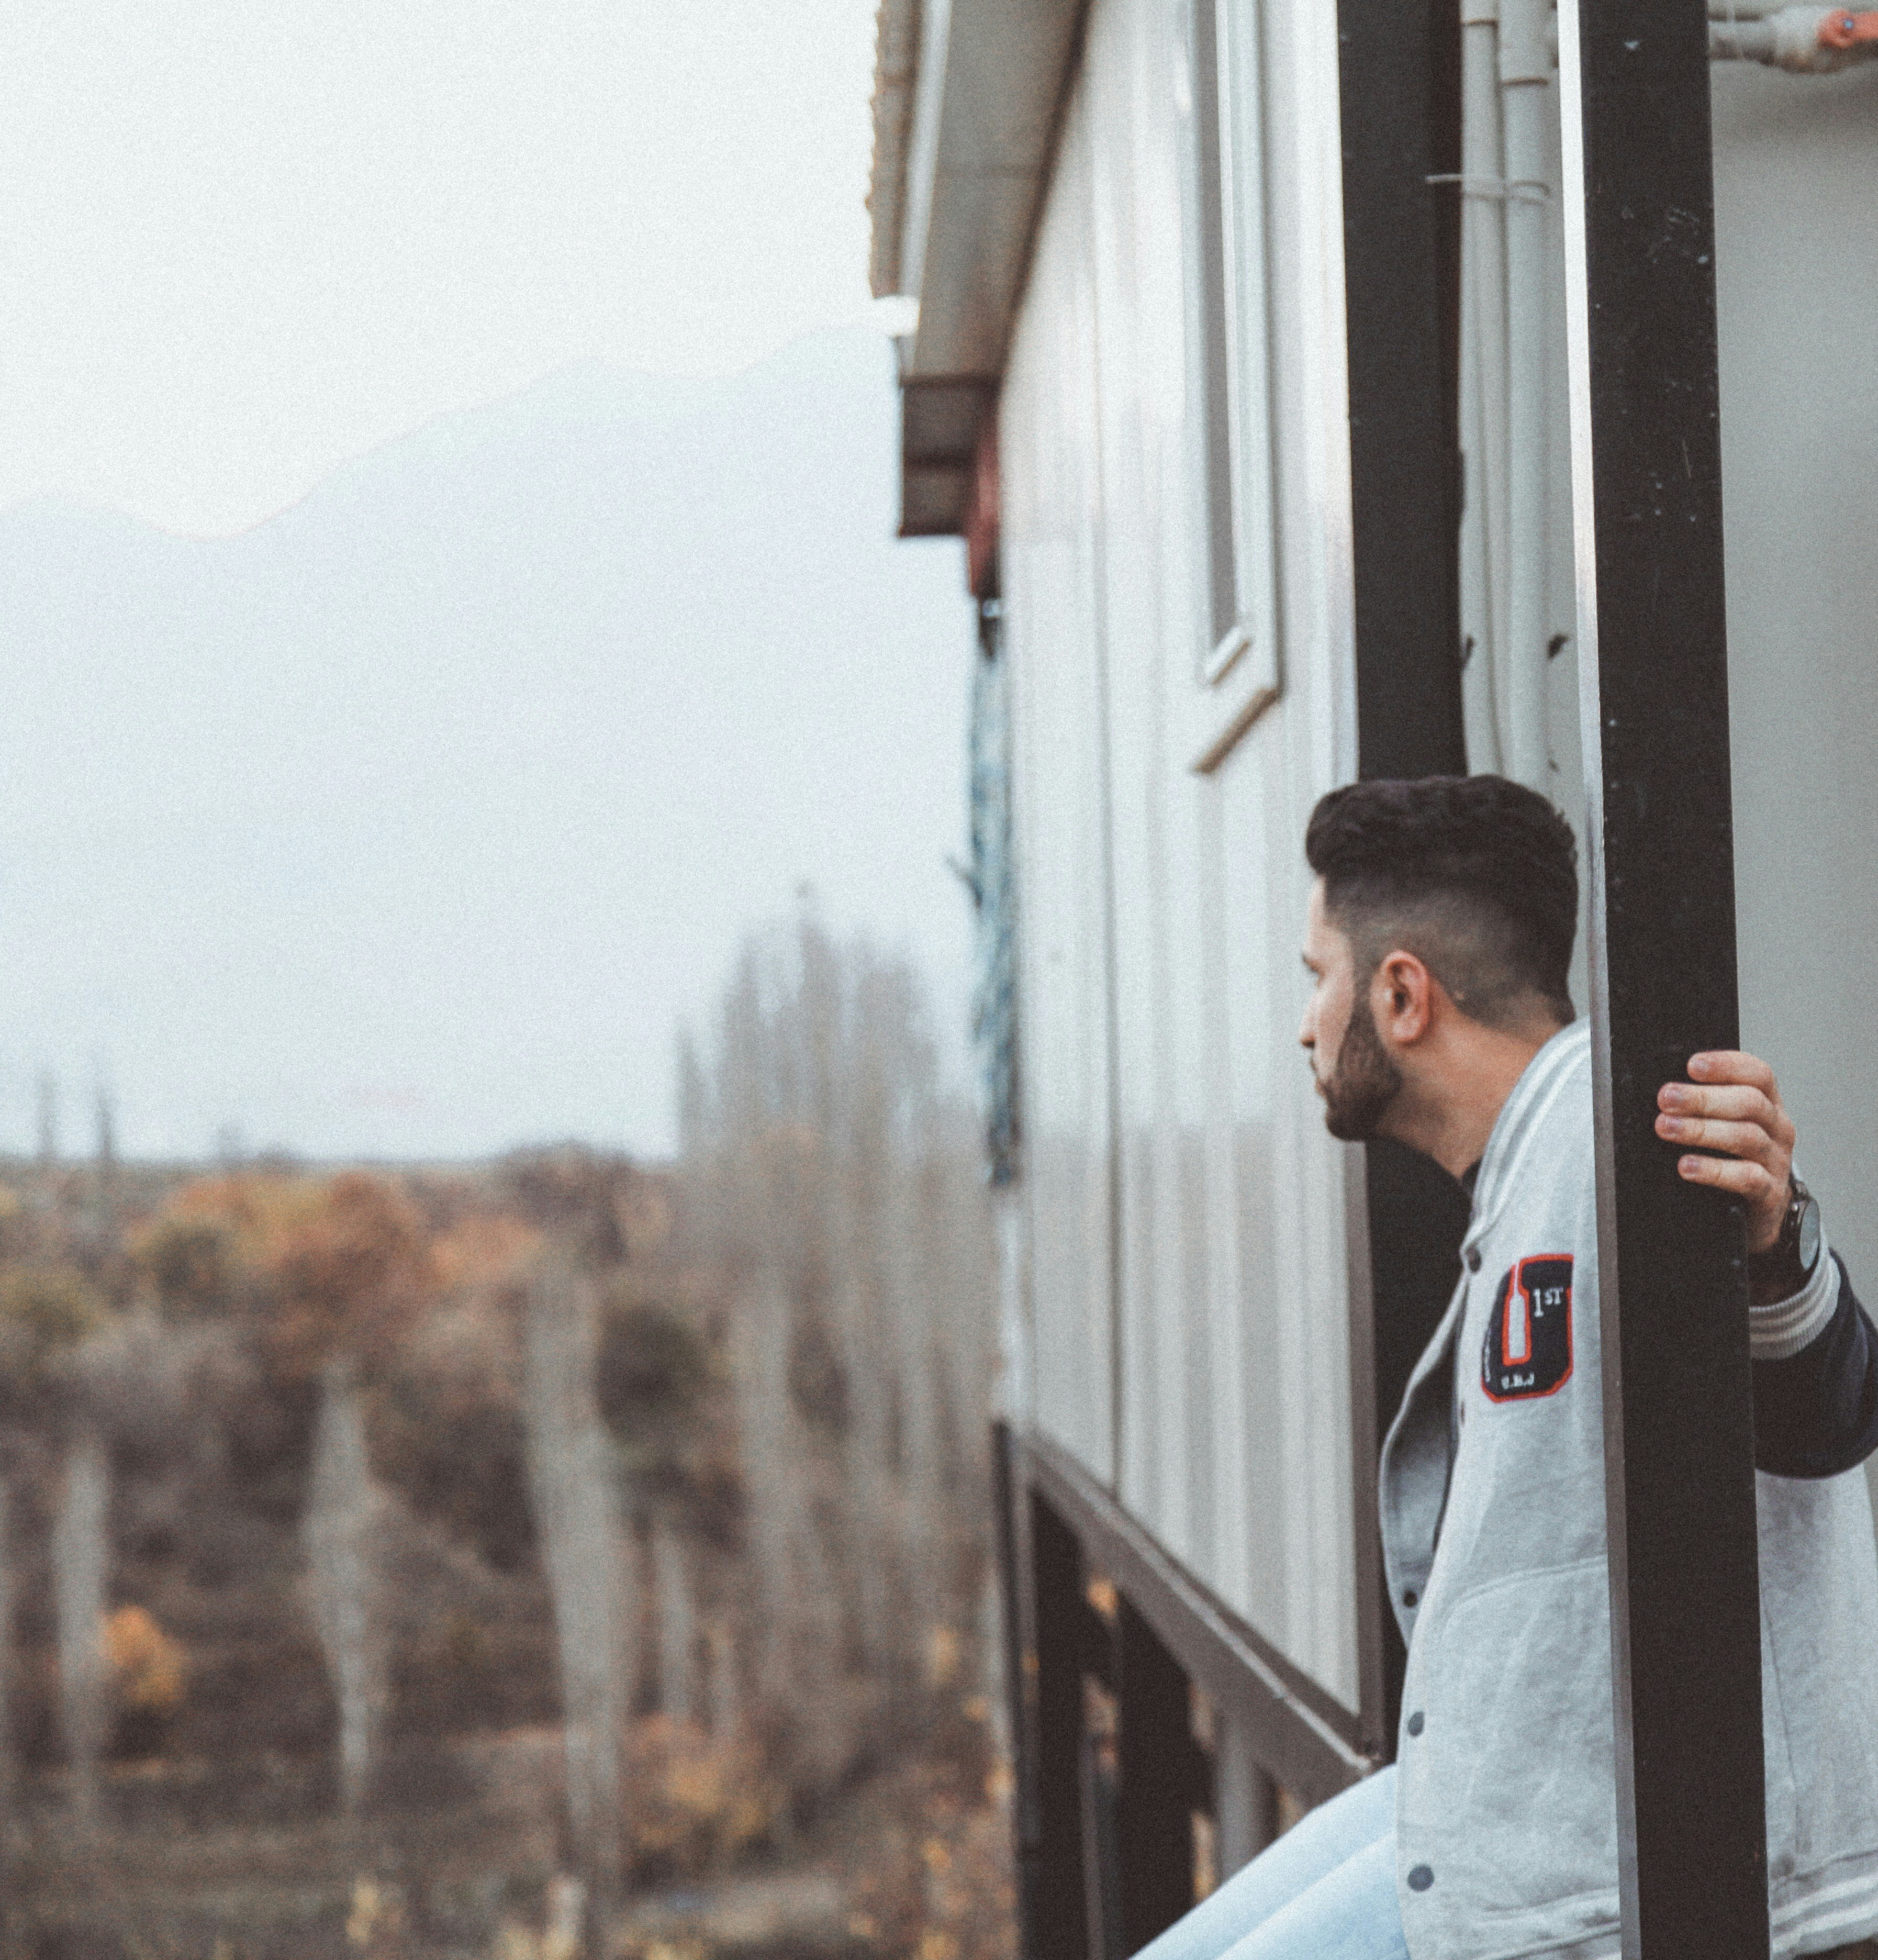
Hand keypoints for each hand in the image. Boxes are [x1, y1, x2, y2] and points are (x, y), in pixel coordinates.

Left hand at [1655, 1051, 1795, 1254]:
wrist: (1756, 1212)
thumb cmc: (1731, 1158)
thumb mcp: (1723, 1124)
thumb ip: (1702, 1106)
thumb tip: (1662, 1091)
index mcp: (1767, 1103)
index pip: (1757, 1074)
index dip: (1726, 1065)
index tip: (1692, 1065)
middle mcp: (1777, 1127)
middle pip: (1749, 1103)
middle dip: (1703, 1098)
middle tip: (1665, 1098)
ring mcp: (1776, 1160)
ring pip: (1746, 1136)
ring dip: (1701, 1130)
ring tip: (1666, 1128)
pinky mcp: (1770, 1193)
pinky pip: (1747, 1177)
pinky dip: (1714, 1170)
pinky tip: (1686, 1166)